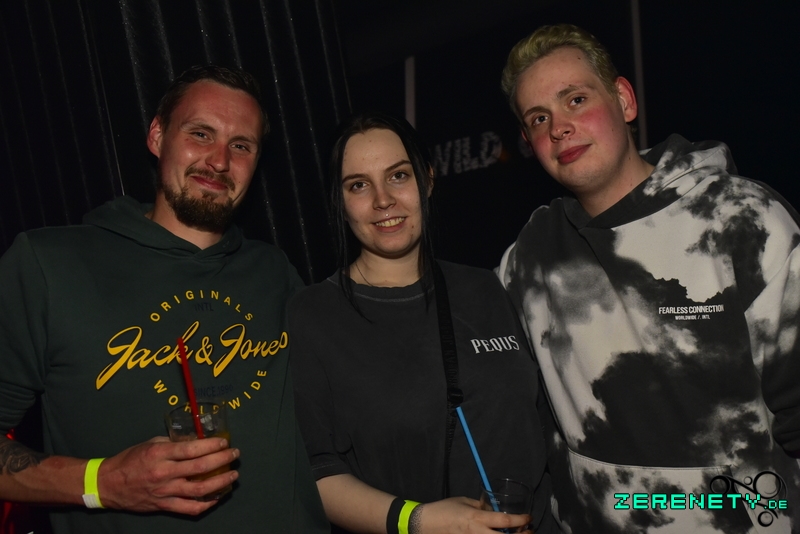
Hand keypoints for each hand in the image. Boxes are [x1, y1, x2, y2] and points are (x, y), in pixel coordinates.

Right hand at [97, 436, 238, 514]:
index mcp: (160, 454)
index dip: (212, 445)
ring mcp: (164, 491)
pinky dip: (206, 504)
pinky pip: (189, 508)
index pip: (192, 449)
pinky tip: (217, 497)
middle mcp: (164, 473)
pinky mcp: (163, 506)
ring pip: (199, 489)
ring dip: (220, 482)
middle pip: (201, 467)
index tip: (224, 442)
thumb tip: (196, 440)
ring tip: (232, 475)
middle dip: (222, 460)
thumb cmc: (130, 460)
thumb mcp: (150, 443)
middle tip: (234, 455)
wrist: (108, 484)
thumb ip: (173, 443)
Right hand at [415, 496, 531, 533]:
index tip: (528, 517)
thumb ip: (480, 506)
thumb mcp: (464, 501)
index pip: (504, 520)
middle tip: (527, 531)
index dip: (520, 519)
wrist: (426, 524)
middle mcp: (477, 533)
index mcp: (476, 518)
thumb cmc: (444, 509)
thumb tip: (493, 508)